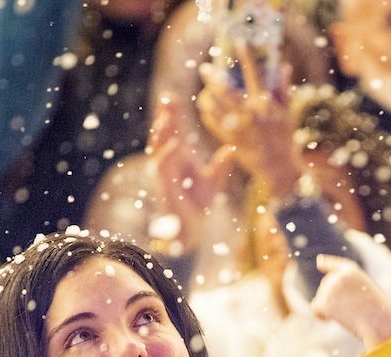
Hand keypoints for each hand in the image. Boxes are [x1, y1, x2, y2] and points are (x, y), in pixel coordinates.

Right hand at [148, 95, 235, 249]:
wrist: (194, 225)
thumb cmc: (200, 201)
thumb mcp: (214, 179)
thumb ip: (222, 164)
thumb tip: (232, 147)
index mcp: (181, 155)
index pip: (175, 129)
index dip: (173, 114)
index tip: (174, 97)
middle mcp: (170, 159)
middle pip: (164, 132)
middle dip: (164, 116)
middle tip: (167, 98)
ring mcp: (165, 170)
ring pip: (159, 145)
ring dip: (162, 131)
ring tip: (167, 117)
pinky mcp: (164, 182)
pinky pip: (163, 165)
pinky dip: (167, 154)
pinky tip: (175, 144)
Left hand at [196, 44, 300, 197]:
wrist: (278, 168)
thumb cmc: (284, 139)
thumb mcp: (287, 114)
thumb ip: (283, 89)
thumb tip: (284, 65)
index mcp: (265, 105)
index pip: (255, 75)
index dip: (246, 56)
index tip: (238, 41)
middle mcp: (250, 115)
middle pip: (227, 90)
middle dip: (214, 77)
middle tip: (204, 67)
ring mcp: (238, 128)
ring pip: (216, 107)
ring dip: (207, 95)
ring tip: (204, 90)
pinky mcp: (230, 140)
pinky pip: (213, 123)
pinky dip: (208, 113)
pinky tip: (205, 106)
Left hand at [310, 255, 390, 348]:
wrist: (377, 322)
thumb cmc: (376, 312)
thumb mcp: (367, 292)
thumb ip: (350, 287)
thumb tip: (326, 289)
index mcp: (352, 271)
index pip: (335, 265)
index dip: (327, 263)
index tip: (319, 261)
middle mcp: (338, 277)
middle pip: (325, 286)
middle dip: (332, 299)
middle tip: (349, 310)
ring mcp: (330, 289)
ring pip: (320, 298)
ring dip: (329, 309)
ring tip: (346, 316)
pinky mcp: (324, 303)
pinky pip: (315, 309)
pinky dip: (321, 316)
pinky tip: (331, 320)